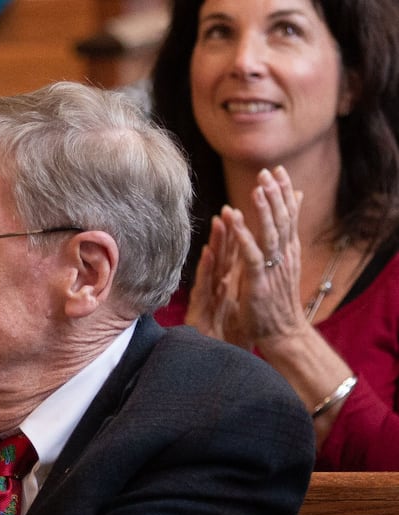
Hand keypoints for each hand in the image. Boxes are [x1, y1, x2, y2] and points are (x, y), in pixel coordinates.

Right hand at [186, 213, 243, 343]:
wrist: (214, 366)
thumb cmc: (228, 340)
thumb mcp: (239, 310)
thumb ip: (238, 289)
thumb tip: (245, 271)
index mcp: (228, 288)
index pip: (235, 257)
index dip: (239, 234)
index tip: (243, 212)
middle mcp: (217, 291)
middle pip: (223, 257)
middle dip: (227, 231)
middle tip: (230, 207)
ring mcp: (207, 300)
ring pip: (213, 268)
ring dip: (216, 243)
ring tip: (219, 222)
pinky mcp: (200, 313)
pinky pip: (205, 288)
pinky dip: (207, 271)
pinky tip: (208, 255)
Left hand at [220, 167, 309, 346]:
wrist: (282, 334)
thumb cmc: (277, 304)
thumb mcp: (282, 270)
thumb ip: (282, 246)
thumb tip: (282, 231)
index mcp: (288, 253)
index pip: (289, 217)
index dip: (284, 194)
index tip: (278, 171)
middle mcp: (283, 258)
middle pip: (282, 221)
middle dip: (275, 195)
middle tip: (267, 171)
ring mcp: (271, 270)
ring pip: (269, 235)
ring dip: (262, 212)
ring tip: (255, 190)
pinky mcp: (257, 284)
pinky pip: (250, 257)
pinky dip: (243, 238)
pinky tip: (234, 222)